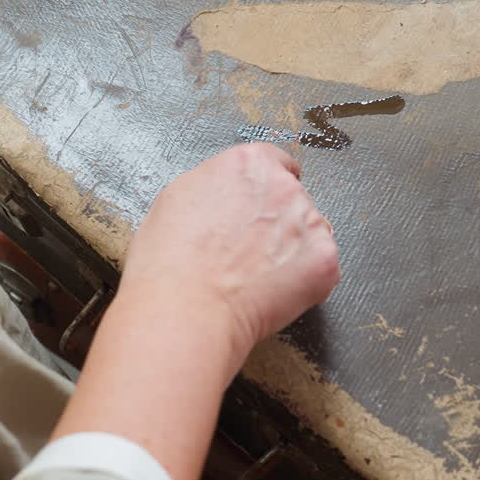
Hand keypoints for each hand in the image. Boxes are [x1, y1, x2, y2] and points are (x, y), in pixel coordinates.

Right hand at [51, 143, 338, 479]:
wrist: (177, 315)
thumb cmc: (156, 272)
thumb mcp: (169, 212)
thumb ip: (205, 199)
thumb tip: (212, 206)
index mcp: (238, 164)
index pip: (271, 164)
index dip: (260, 198)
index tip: (251, 224)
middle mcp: (279, 184)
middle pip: (294, 200)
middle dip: (277, 228)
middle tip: (246, 265)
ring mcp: (306, 222)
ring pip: (309, 235)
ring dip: (289, 258)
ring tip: (250, 287)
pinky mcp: (322, 261)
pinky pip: (322, 270)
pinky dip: (303, 287)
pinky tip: (268, 302)